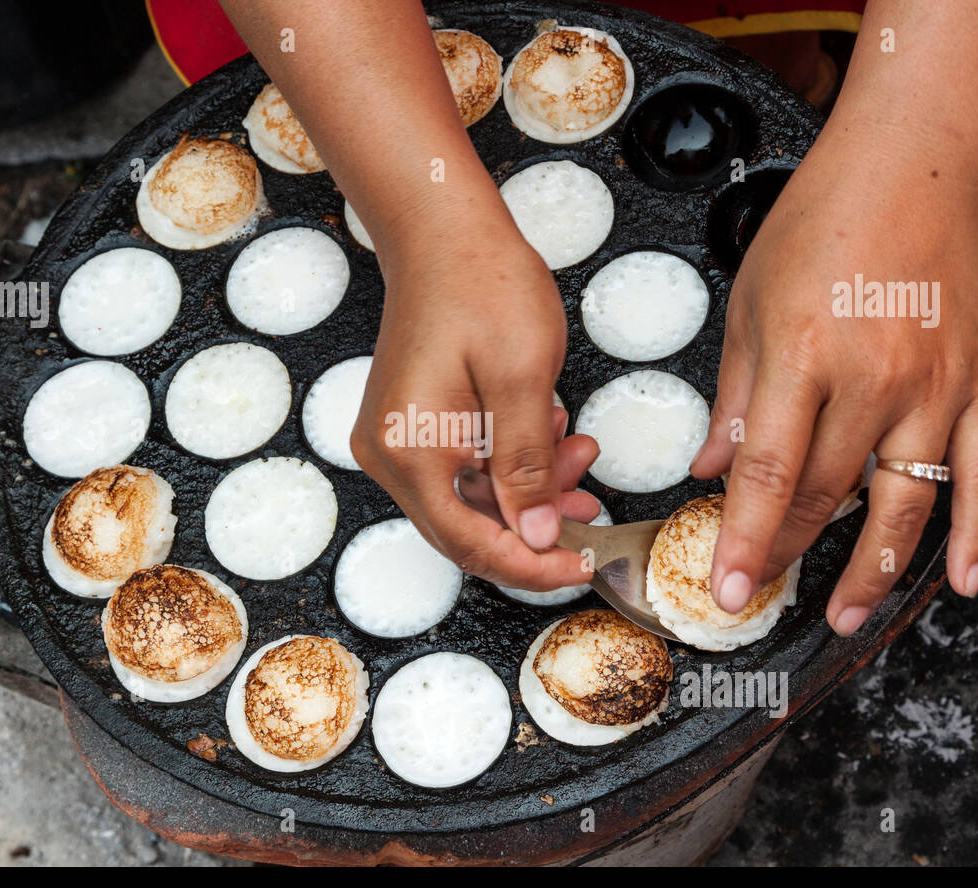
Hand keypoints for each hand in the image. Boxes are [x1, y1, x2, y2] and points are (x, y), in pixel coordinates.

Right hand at [351, 224, 600, 589]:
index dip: (530, 565)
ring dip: (527, 492)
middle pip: (465, 530)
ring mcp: (394, 439)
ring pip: (468, 501)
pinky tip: (546, 438)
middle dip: (533, 528)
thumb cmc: (479, 283)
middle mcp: (389, 453)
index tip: (578, 565)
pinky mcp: (409, 426)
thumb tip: (538, 536)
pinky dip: (509, 466)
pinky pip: (461, 470)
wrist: (444, 232)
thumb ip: (529, 467)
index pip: (470, 543)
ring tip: (577, 456)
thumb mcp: (523, 377)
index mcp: (409, 448)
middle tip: (588, 507)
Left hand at [691, 132, 977, 633]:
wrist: (910, 167)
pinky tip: (957, 578)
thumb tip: (708, 468)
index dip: (748, 539)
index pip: (771, 473)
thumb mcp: (749, 306)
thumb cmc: (821, 224)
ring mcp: (937, 384)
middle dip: (791, 554)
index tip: (729, 587)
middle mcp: (876, 376)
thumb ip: (733, 398)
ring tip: (845, 615)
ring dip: (874, 567)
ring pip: (906, 499)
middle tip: (765, 593)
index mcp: (805, 355)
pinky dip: (975, 531)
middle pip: (830, 494)